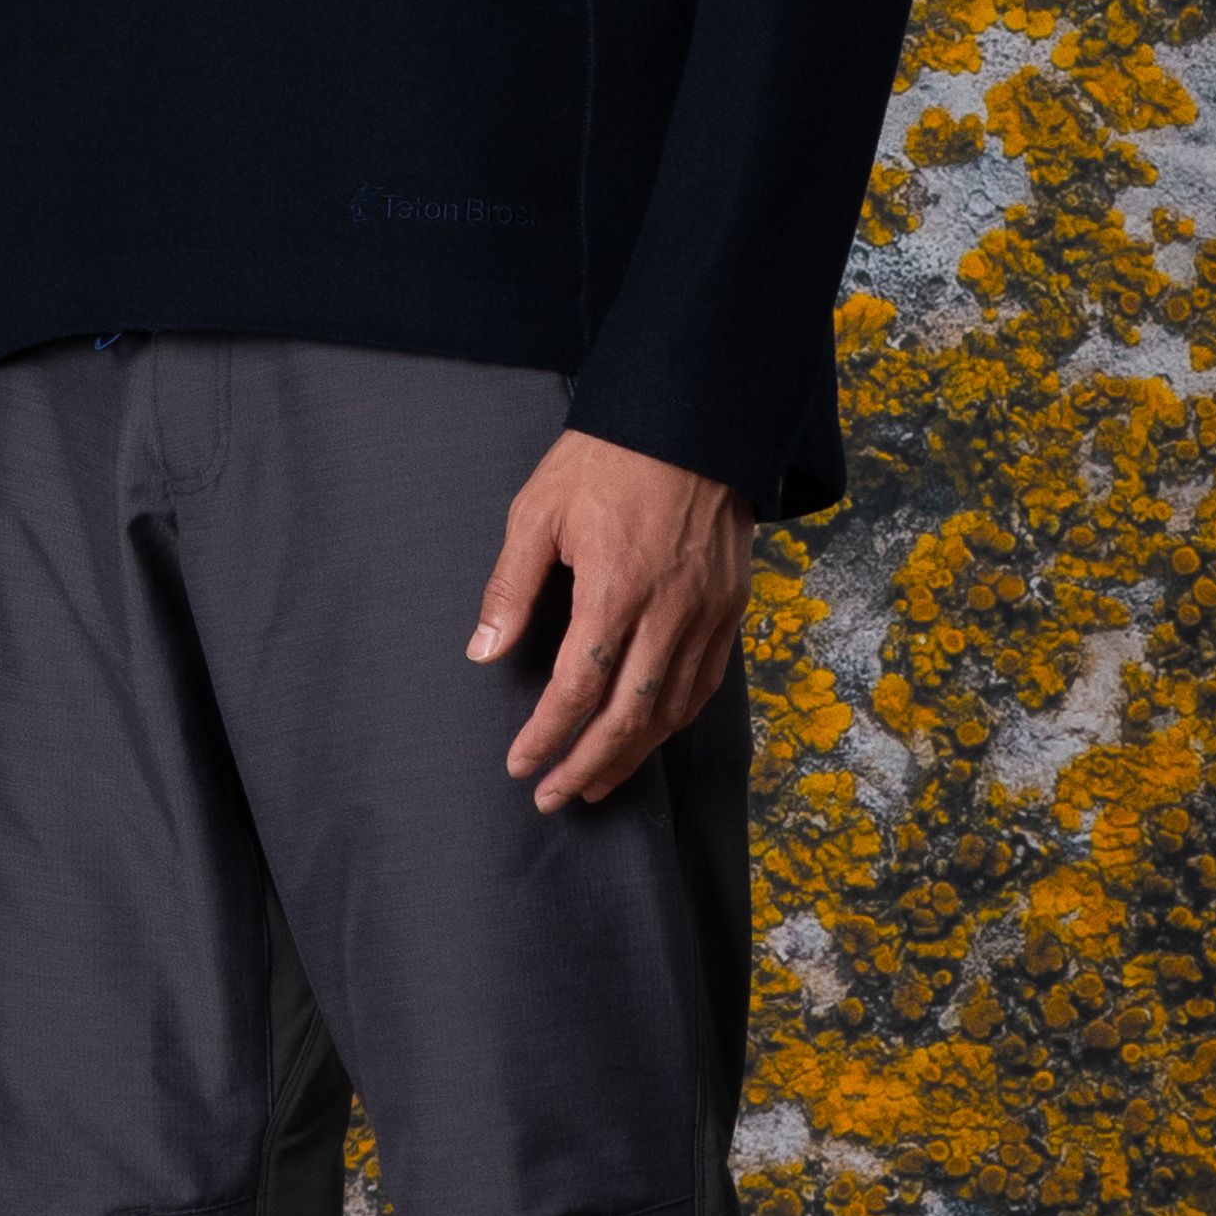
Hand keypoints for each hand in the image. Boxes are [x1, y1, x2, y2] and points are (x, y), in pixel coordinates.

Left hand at [467, 428, 756, 811]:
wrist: (693, 417)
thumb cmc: (608, 458)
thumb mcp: (539, 510)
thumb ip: (511, 587)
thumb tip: (484, 651)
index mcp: (616, 589)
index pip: (577, 688)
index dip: (548, 736)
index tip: (521, 765)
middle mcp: (669, 611)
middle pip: (630, 716)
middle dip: (588, 766)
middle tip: (554, 798)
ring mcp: (708, 612)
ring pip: (673, 709)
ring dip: (633, 755)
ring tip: (597, 783)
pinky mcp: (731, 606)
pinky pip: (707, 682)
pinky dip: (676, 719)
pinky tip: (651, 735)